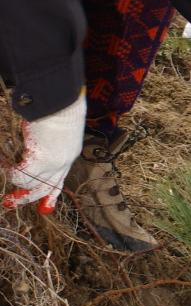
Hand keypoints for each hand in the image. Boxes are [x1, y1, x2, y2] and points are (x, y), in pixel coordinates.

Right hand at [3, 91, 86, 213]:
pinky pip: (19, 174)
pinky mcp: (39, 161)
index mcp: (69, 154)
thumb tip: (39, 142)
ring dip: (14, 182)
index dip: (50, 192)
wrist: (63, 102)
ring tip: (6, 174)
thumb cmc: (61, 108)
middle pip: (45, 189)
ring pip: (30, 184)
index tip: (44, 204)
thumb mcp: (61, 128)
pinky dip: (9, 170)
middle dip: (27, 198)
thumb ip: (51, 140)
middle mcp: (64, 163)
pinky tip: (3, 163)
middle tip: (9, 203)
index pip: (59, 179)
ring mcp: (52, 164)